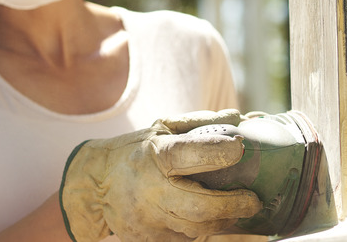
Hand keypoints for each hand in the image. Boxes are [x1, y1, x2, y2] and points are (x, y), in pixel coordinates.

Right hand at [59, 109, 262, 241]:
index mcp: (154, 155)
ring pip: (198, 229)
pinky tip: (207, 218)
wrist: (94, 186)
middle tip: (253, 201)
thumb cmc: (135, 151)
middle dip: (233, 205)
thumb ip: (199, 123)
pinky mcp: (150, 241)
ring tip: (236, 209)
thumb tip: (237, 116)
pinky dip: (202, 229)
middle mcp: (150, 191)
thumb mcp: (161, 128)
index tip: (240, 148)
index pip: (187, 154)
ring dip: (223, 220)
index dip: (217, 152)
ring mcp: (149, 221)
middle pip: (200, 207)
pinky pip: (186, 239)